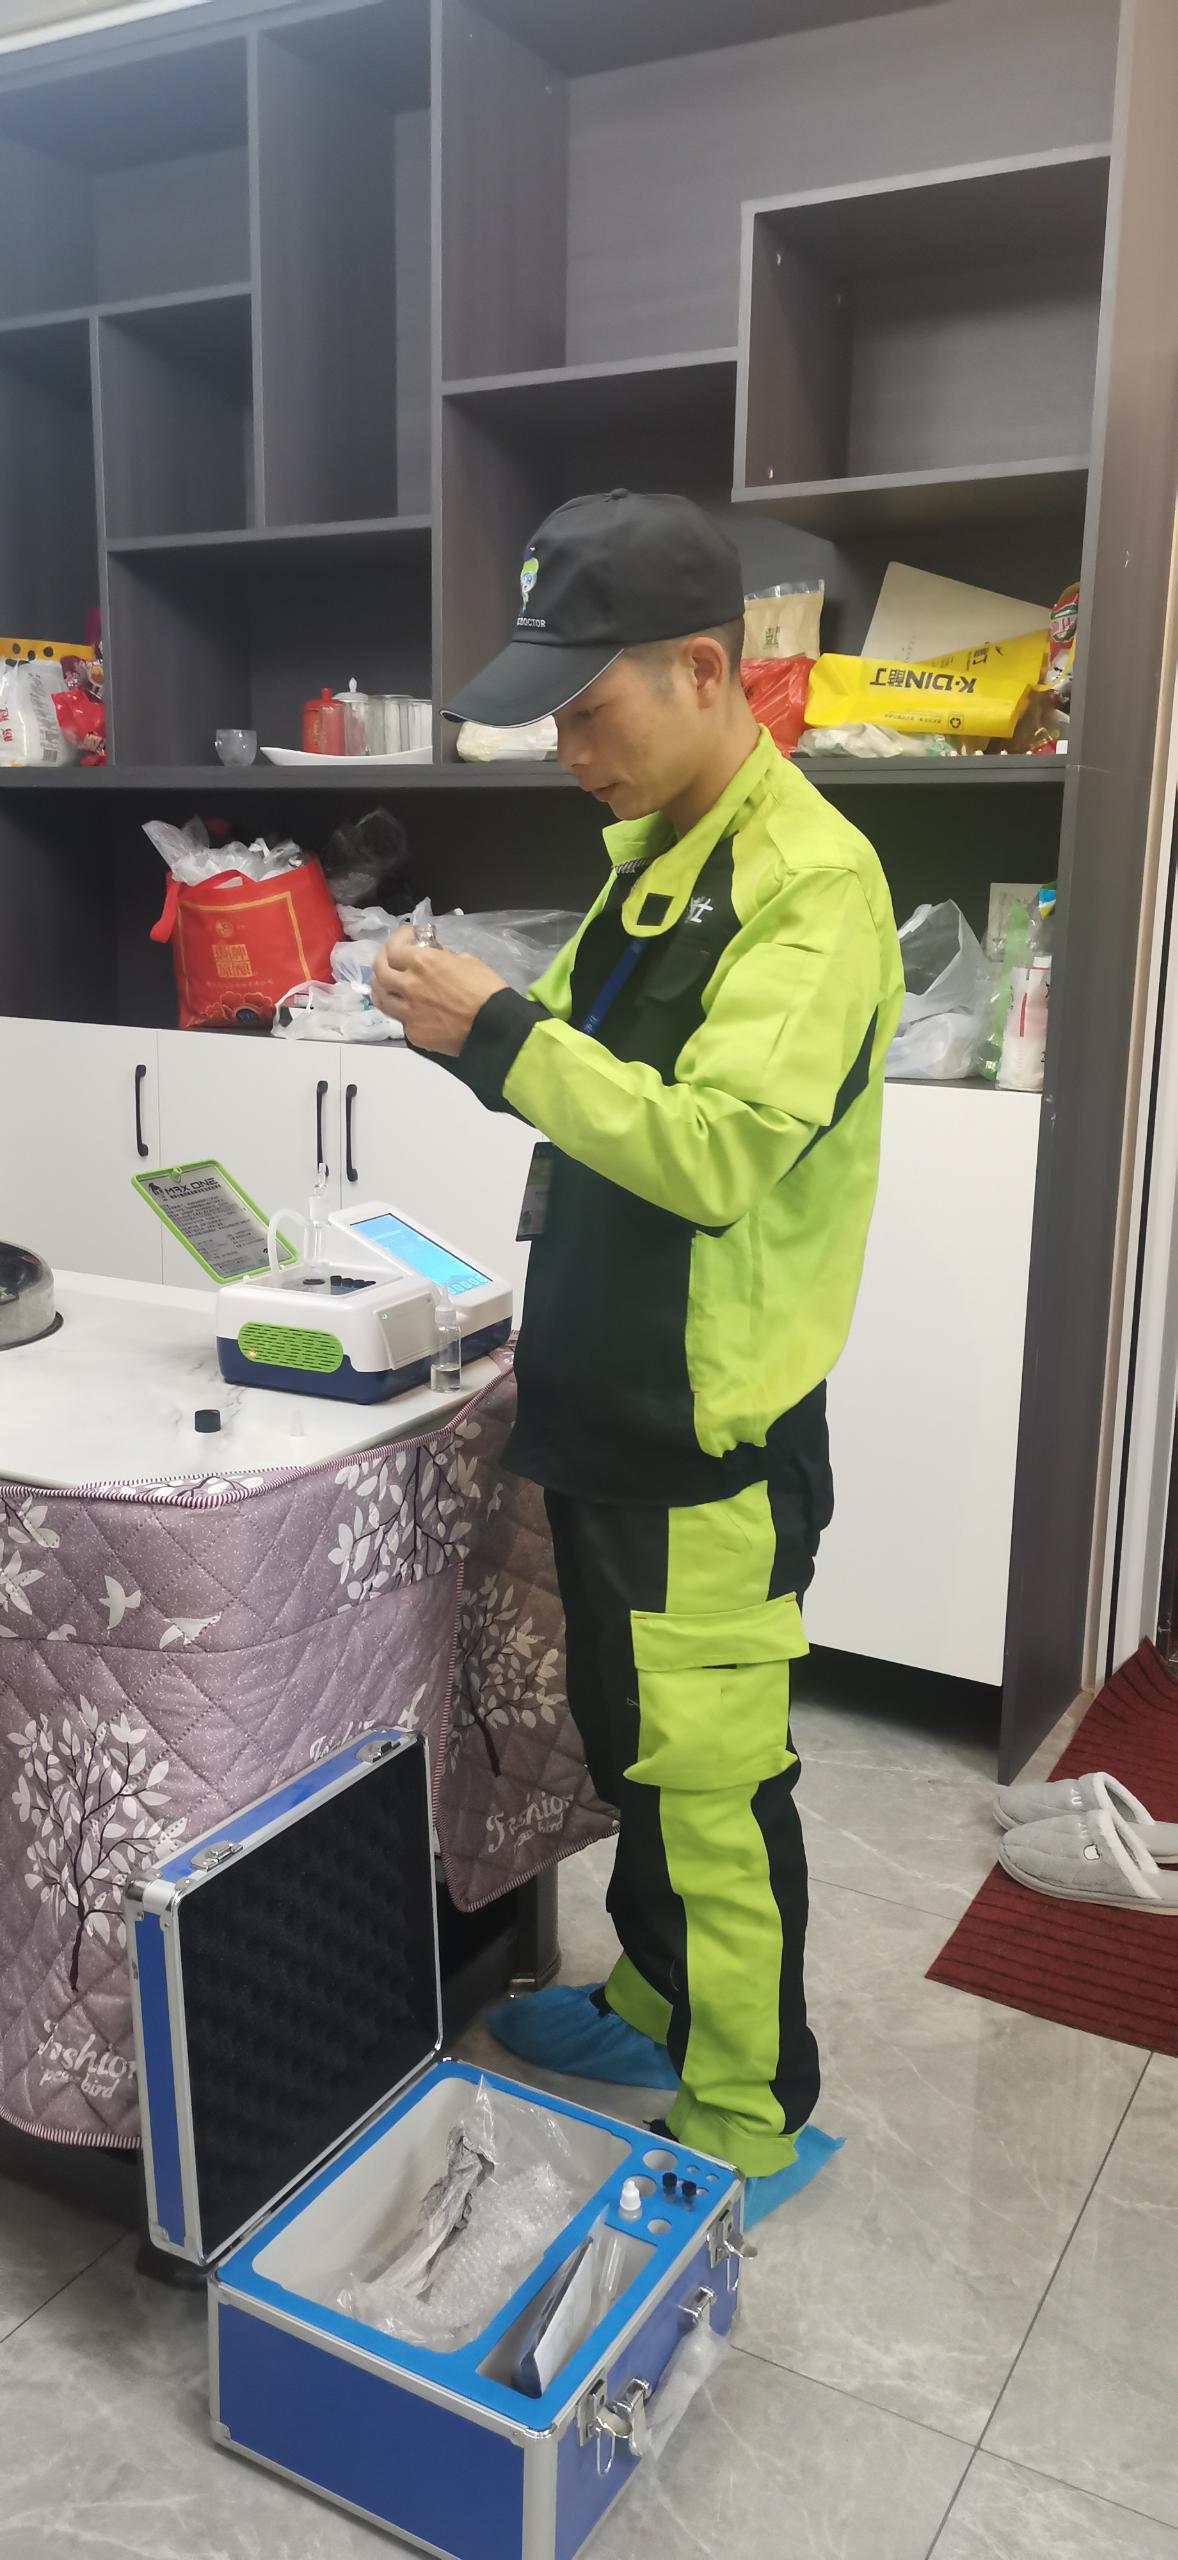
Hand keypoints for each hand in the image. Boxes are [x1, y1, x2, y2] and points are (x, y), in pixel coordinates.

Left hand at [370, 925, 506, 1055]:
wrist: (495, 1028)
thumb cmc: (487, 990)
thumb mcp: (468, 961)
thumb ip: (444, 958)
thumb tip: (436, 959)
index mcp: (422, 962)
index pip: (394, 947)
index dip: (398, 938)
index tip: (406, 937)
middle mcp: (408, 985)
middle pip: (379, 970)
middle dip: (382, 959)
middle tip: (389, 957)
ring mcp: (407, 1012)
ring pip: (380, 997)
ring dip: (382, 986)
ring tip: (387, 983)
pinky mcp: (413, 1033)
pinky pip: (400, 1018)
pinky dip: (402, 1010)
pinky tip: (409, 1007)